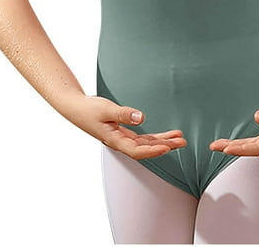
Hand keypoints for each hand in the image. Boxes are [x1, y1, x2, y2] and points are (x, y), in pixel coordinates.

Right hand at [70, 95, 186, 159]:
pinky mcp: (122, 132)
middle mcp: (120, 142)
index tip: (168, 147)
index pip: (137, 150)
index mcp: (115, 140)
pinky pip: (142, 137)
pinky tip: (165, 135)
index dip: (153, 150)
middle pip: (146, 148)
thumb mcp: (106, 109)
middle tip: (182, 142)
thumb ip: (124, 114)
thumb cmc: (88, 109)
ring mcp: (122, 137)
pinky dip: (154, 136)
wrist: (76, 107)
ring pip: (146, 143)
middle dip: (165, 146)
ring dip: (162, 141)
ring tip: (179, 138)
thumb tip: (140, 117)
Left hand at [209, 88, 258, 155]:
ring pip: (254, 146)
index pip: (254, 147)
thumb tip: (257, 118)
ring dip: (237, 146)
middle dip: (231, 148)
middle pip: (251, 149)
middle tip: (213, 147)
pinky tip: (240, 141)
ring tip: (221, 145)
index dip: (238, 149)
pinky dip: (246, 143)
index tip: (223, 149)